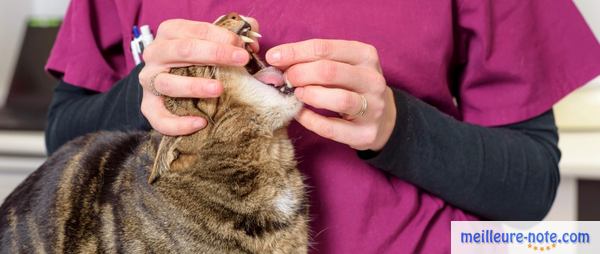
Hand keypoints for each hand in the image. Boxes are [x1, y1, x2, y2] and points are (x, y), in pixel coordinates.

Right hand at [138, 18, 258, 135]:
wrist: (172, 82)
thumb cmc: (199, 59)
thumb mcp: (213, 42)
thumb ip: (234, 37)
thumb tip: (253, 42)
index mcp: (170, 32)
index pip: (195, 30)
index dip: (221, 37)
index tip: (242, 47)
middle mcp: (155, 53)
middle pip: (182, 50)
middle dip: (215, 54)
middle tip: (241, 60)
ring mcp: (149, 80)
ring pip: (168, 83)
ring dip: (194, 86)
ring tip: (219, 90)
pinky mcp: (148, 106)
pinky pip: (159, 117)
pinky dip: (178, 123)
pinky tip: (201, 122)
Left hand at [266, 39, 395, 150]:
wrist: (382, 118)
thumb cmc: (352, 86)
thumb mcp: (341, 66)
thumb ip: (314, 60)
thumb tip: (277, 59)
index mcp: (365, 55)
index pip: (324, 48)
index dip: (295, 52)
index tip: (273, 58)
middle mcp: (373, 79)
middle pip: (329, 72)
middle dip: (299, 74)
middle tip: (286, 80)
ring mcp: (373, 107)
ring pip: (338, 99)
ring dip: (309, 95)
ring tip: (296, 94)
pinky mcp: (366, 133)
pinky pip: (332, 128)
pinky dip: (311, 120)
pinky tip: (300, 114)